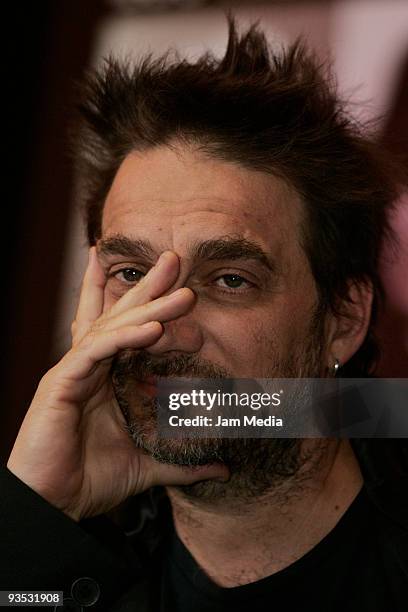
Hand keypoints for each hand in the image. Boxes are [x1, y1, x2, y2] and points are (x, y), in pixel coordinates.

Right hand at [7, 248, 227, 520]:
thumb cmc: (90, 479)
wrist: (52, 506)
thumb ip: (184, 462)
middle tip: (175, 259)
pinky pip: (96, 351)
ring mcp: (73, 372)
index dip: (148, 304)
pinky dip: (124, 337)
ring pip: (112, 328)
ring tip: (183, 293)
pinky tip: (153, 328)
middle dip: (147, 286)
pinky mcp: (62, 384)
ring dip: (148, 308)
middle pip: (118, 315)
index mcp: (104, 378)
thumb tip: (223, 468)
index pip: (126, 329)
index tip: (178, 286)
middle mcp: (88, 367)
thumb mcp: (148, 465)